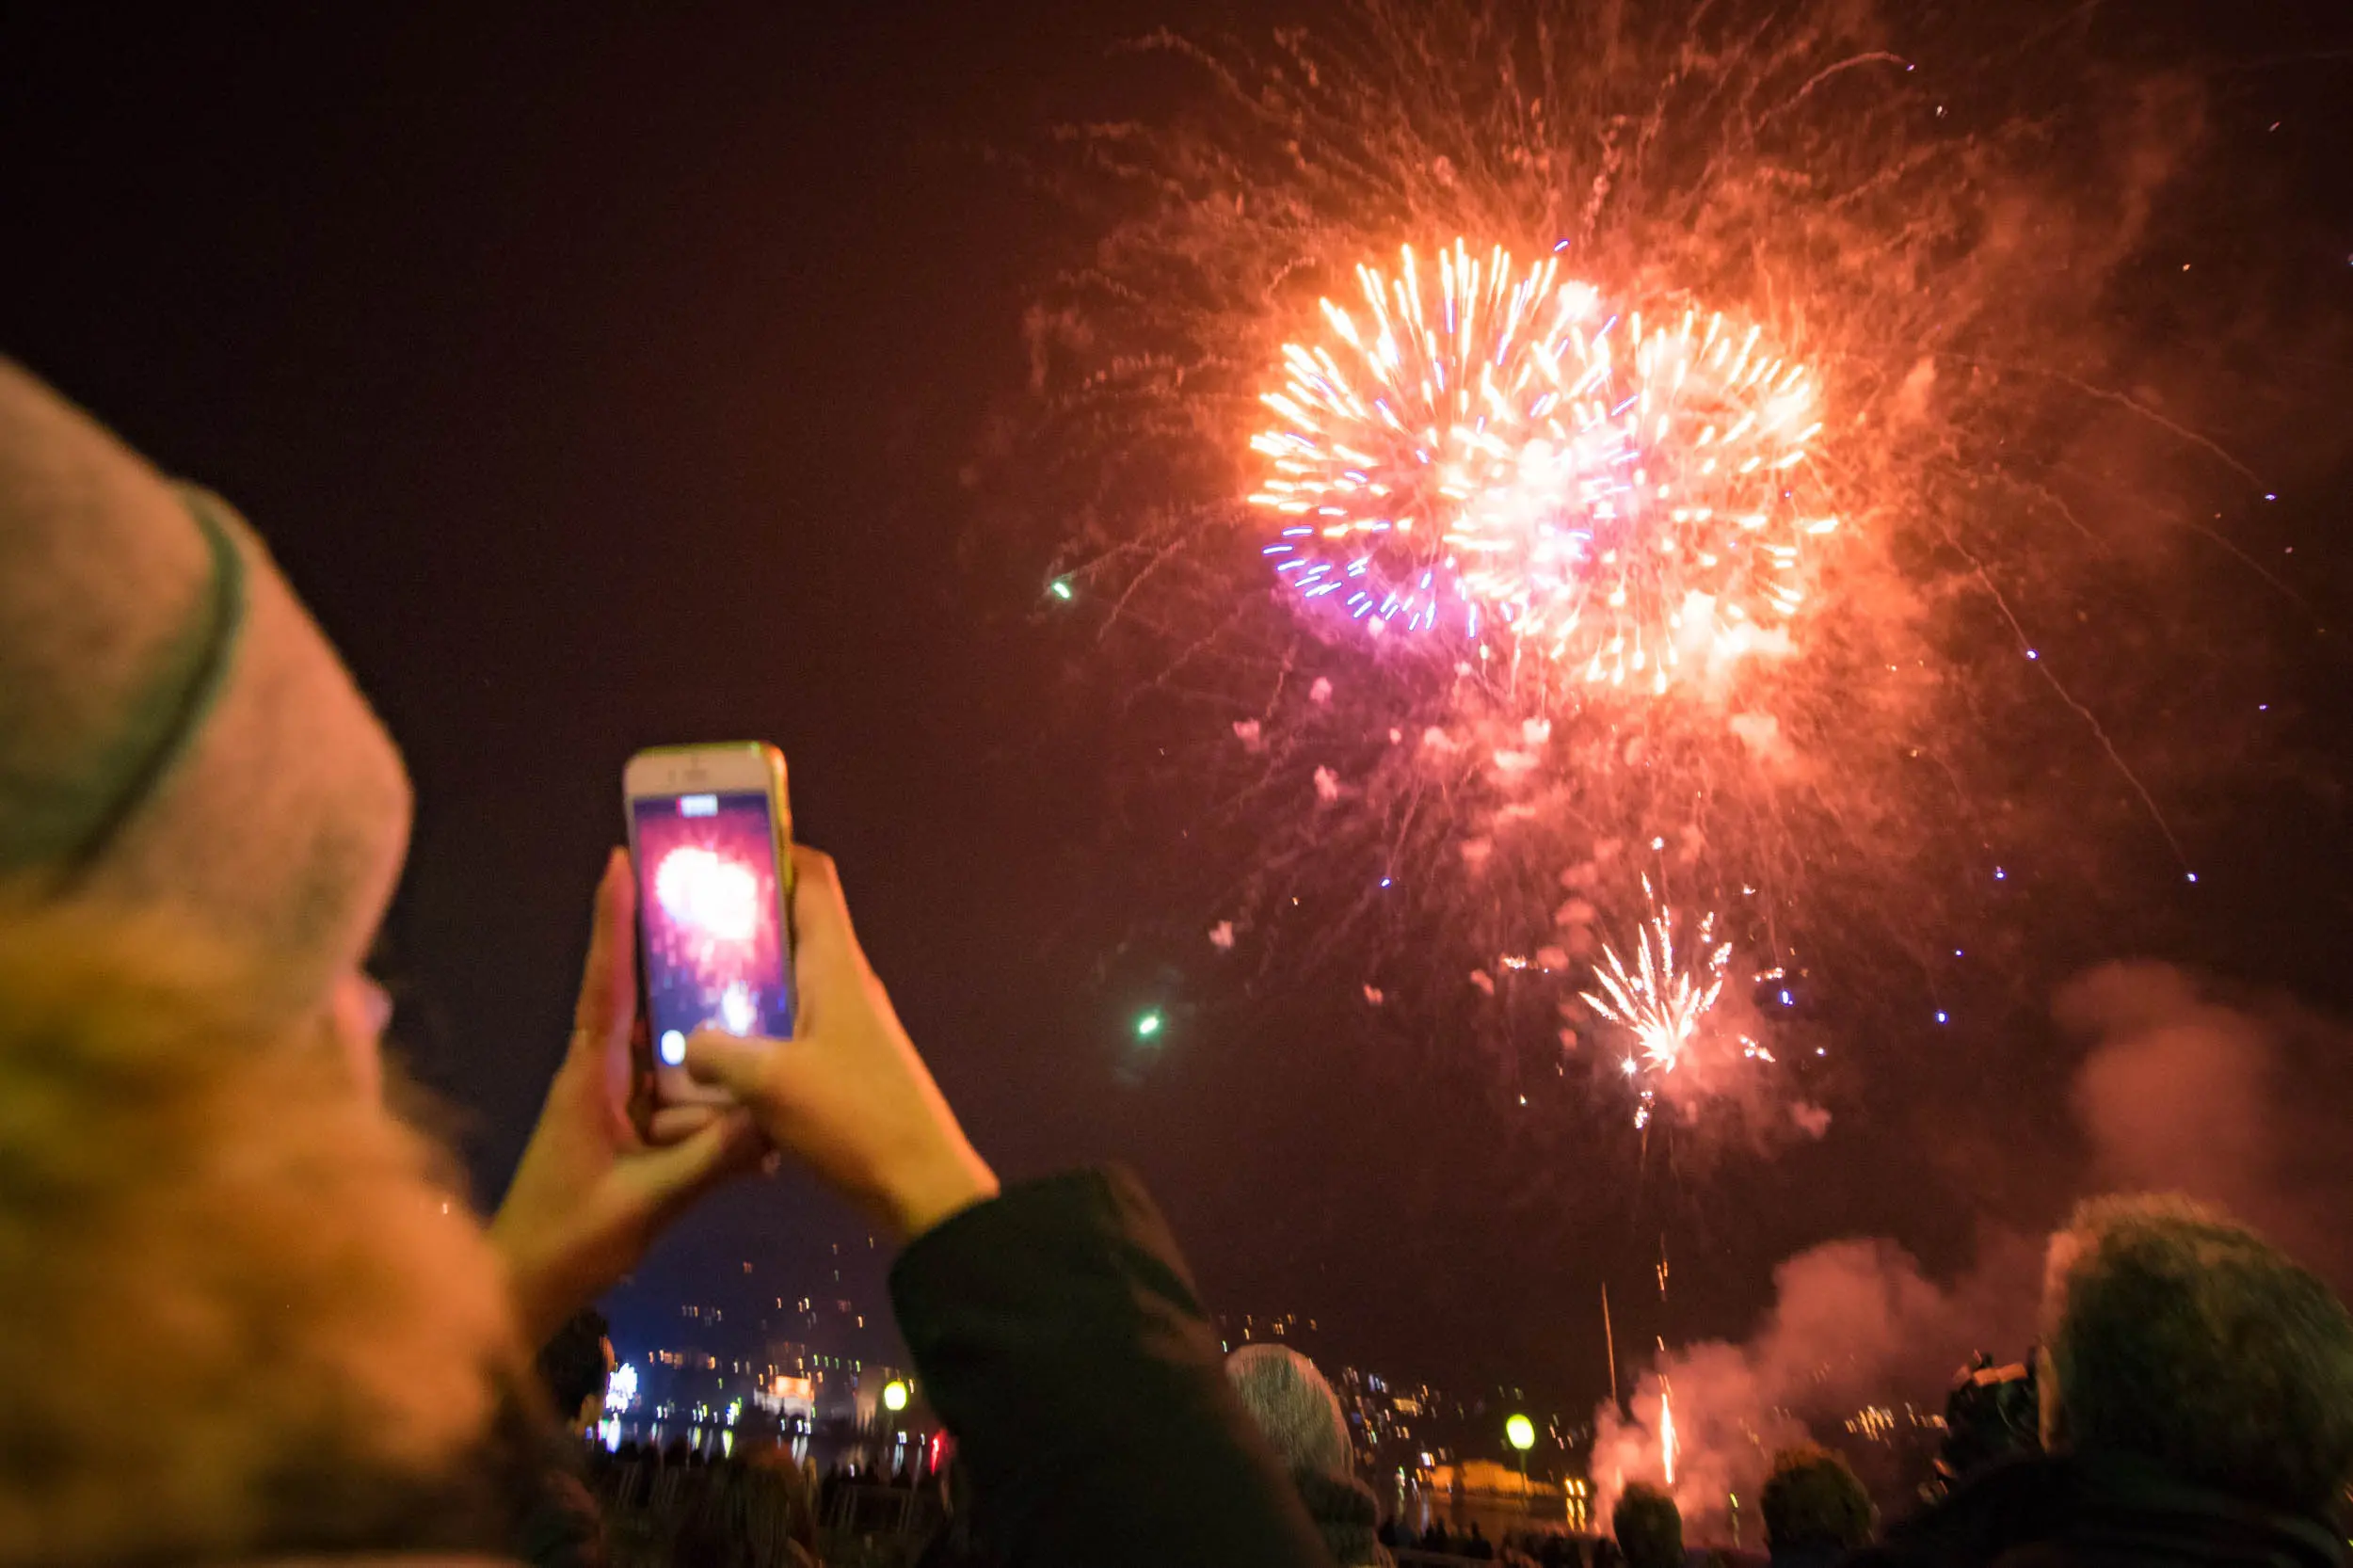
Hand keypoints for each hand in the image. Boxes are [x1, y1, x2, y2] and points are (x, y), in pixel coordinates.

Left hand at [489, 848, 763, 1344]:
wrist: (519, 1293)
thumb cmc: (567, 1243)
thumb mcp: (647, 1203)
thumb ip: (711, 1161)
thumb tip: (774, 1119)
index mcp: (587, 1078)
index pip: (603, 984)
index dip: (611, 921)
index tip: (620, 860)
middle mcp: (595, 1075)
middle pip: (637, 994)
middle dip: (667, 946)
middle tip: (708, 899)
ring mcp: (608, 1101)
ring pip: (661, 1043)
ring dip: (696, 1017)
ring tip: (748, 977)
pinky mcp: (622, 1127)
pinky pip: (670, 1088)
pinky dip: (703, 1080)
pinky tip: (748, 1084)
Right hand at [685, 846, 997, 1241]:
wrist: (921, 1187)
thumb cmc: (854, 1119)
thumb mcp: (769, 1083)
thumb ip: (716, 1052)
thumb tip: (686, 1043)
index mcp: (835, 965)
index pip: (813, 878)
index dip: (772, 850)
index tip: (720, 846)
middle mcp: (844, 983)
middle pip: (792, 926)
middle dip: (739, 918)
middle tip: (676, 921)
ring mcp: (846, 1026)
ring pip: (786, 981)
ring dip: (741, 979)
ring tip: (680, 984)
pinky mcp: (841, 1066)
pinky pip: (789, 1027)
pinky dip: (752, 1027)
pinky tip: (713, 1053)